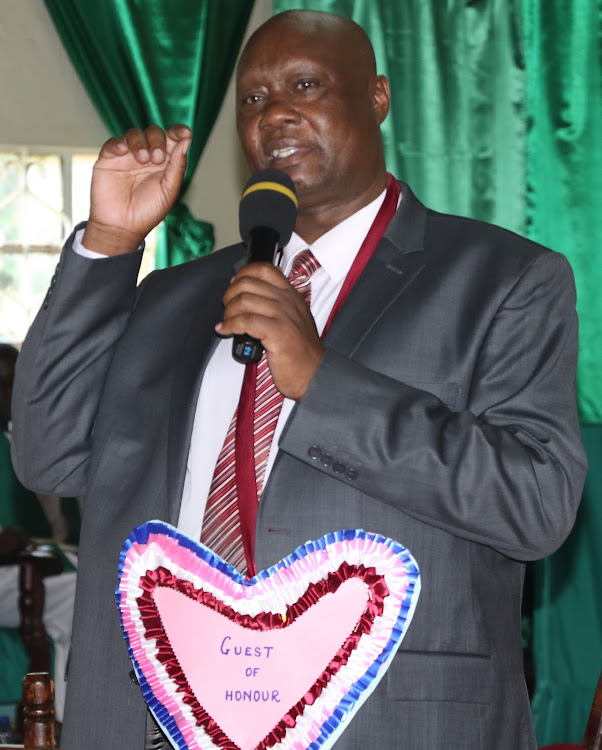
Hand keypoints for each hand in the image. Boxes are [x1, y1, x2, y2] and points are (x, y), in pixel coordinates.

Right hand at [82, 124, 191, 255]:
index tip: (185, 133)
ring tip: (142, 160)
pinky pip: (113, 143)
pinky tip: (124, 152)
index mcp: (164, 164)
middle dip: (157, 140)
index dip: (178, 132)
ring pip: (134, 134)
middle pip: (154, 133)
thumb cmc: (147, 212)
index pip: (172, 140)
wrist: (121, 226)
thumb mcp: (168, 191)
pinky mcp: (109, 159)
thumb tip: (186, 142)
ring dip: (140, 142)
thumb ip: (177, 167)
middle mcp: (146, 157)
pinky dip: (119, 143)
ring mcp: (127, 157)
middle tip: (157, 158)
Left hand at [216, 264, 324, 401]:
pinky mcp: (276, 332)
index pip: (264, 269)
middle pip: (248, 283)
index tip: (233, 285)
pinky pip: (244, 321)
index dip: (242, 274)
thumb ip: (275, 305)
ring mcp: (283, 316)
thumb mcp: (293, 319)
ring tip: (227, 322)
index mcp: (291, 295)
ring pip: (243, 301)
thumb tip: (246, 298)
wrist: (314, 373)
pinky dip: (229, 325)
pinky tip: (226, 330)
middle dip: (230, 294)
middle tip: (227, 307)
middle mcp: (287, 301)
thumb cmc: (301, 352)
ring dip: (228, 312)